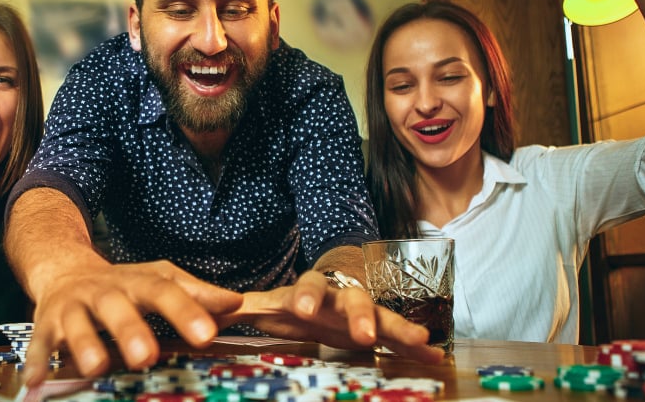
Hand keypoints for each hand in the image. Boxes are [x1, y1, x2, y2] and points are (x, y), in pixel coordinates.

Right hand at [21, 260, 243, 386]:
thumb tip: (234, 303)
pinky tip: (36, 381)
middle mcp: (103, 292)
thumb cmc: (122, 284)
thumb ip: (194, 293)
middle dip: (130, 330)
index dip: (186, 311)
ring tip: (96, 367)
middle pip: (117, 307)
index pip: (164, 292)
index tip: (207, 333)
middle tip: (147, 357)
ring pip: (77, 324)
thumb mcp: (158, 280)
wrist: (64, 268)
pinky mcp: (45, 324)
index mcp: (136, 281)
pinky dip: (36, 361)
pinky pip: (39, 343)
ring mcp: (72, 307)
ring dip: (85, 344)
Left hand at [219, 270, 444, 364]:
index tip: (301, 306)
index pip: (306, 287)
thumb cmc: (292, 301)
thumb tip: (206, 313)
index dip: (304, 295)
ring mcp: (363, 313)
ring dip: (400, 329)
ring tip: (422, 343)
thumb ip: (242, 309)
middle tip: (365, 335)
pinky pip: (401, 337)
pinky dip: (417, 346)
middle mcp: (340, 298)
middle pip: (352, 300)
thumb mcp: (267, 305)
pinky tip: (438, 358)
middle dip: (360, 315)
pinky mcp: (379, 330)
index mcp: (310, 291)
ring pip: (383, 316)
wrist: (326, 290)